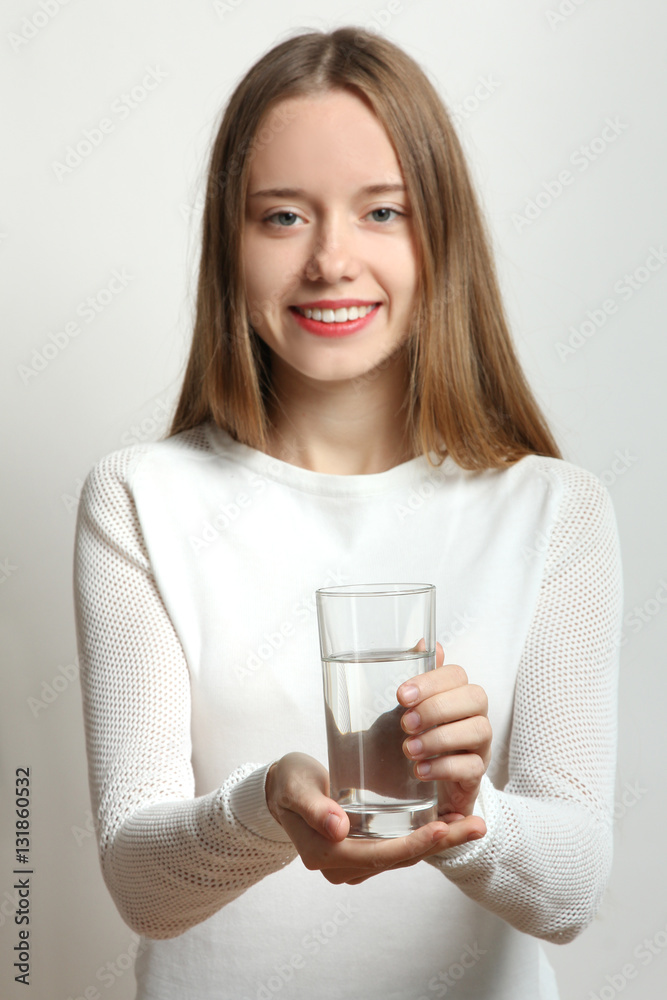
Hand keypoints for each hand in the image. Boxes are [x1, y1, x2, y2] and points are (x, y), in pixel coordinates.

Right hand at [265, 752, 485, 884]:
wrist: (278, 787)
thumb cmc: (288, 781)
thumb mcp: (296, 787)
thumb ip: (315, 808)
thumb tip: (339, 830)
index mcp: (327, 855)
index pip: (380, 855)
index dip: (414, 844)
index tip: (444, 828)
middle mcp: (341, 868)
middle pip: (399, 859)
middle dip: (440, 844)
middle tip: (477, 826)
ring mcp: (352, 864)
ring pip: (402, 857)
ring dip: (439, 843)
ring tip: (474, 826)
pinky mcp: (361, 852)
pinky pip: (397, 850)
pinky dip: (423, 839)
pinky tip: (449, 826)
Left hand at [398, 643, 491, 817]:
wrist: (420, 786)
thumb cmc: (417, 738)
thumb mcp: (410, 708)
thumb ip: (420, 679)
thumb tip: (426, 642)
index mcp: (457, 694)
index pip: (457, 675)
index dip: (431, 681)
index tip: (401, 695)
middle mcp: (475, 716)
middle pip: (476, 697)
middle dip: (438, 708)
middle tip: (406, 724)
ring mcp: (480, 746)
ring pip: (479, 730)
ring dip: (440, 738)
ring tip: (409, 749)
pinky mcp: (476, 775)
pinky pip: (472, 768)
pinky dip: (444, 768)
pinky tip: (420, 771)